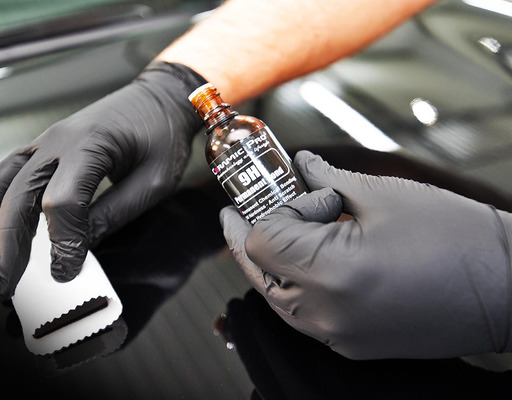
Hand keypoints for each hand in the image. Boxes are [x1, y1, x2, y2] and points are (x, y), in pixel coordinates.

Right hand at [0, 62, 206, 301]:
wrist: (160, 98)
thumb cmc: (163, 135)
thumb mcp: (153, 181)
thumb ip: (114, 213)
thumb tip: (81, 249)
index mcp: (91, 145)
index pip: (63, 201)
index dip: (61, 242)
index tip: (65, 273)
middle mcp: (58, 140)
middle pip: (19, 195)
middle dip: (7, 245)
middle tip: (4, 287)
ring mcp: (46, 140)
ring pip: (2, 184)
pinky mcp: (43, 145)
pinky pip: (8, 174)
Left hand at [221, 150, 511, 359]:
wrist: (507, 287)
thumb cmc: (454, 236)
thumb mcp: (382, 195)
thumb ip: (326, 180)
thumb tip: (300, 165)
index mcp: (332, 273)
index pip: (262, 242)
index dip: (270, 210)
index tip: (289, 189)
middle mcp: (328, 314)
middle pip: (260, 273)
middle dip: (254, 236)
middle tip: (252, 209)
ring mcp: (339, 336)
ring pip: (277, 298)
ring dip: (272, 262)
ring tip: (286, 229)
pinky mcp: (352, 345)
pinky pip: (303, 316)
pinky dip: (297, 285)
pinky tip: (312, 258)